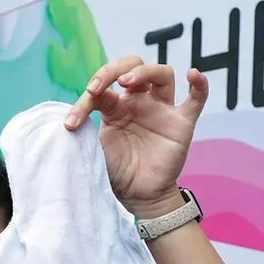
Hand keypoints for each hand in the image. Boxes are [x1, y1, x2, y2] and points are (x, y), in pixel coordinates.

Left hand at [66, 59, 208, 217]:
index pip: (101, 90)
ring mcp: (162, 110)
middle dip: (113, 70)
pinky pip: (196, 99)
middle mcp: (140, 102)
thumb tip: (64, 123)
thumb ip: (84, 132)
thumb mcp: (94, 149)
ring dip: (144, 72)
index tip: (71, 124)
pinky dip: (199, 85)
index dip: (83, 102)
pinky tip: (193, 74)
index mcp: (115, 107)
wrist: (137, 196)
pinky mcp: (182, 123)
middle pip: (134, 67)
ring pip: (162, 74)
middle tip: (98, 87)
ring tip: (126, 82)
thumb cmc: (115, 171)